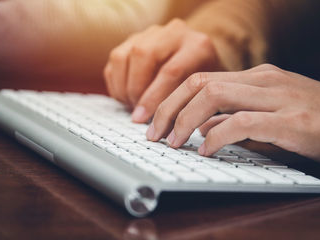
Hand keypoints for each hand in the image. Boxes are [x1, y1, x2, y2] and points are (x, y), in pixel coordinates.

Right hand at [103, 18, 220, 122]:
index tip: (143, 119)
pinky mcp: (134, 39)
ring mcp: (151, 34)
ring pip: (123, 56)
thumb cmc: (203, 81)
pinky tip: (126, 98)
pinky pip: (115, 60)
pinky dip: (116, 83)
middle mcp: (173, 33)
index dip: (154, 98)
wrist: (202, 57)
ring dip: (123, 87)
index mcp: (197, 46)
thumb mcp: (204, 92)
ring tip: (131, 106)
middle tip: (136, 113)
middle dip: (135, 90)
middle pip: (143, 55)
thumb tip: (162, 126)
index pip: (171, 71)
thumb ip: (186, 103)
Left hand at [146, 64, 319, 165]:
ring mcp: (278, 97)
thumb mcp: (273, 115)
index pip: (201, 79)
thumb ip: (238, 119)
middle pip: (199, 84)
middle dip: (168, 108)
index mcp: (259, 77)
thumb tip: (204, 130)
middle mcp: (264, 81)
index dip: (171, 100)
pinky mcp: (291, 121)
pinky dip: (218, 136)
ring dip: (185, 120)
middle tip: (152, 134)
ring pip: (215, 96)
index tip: (153, 121)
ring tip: (172, 142)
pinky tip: (206, 150)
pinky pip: (242, 122)